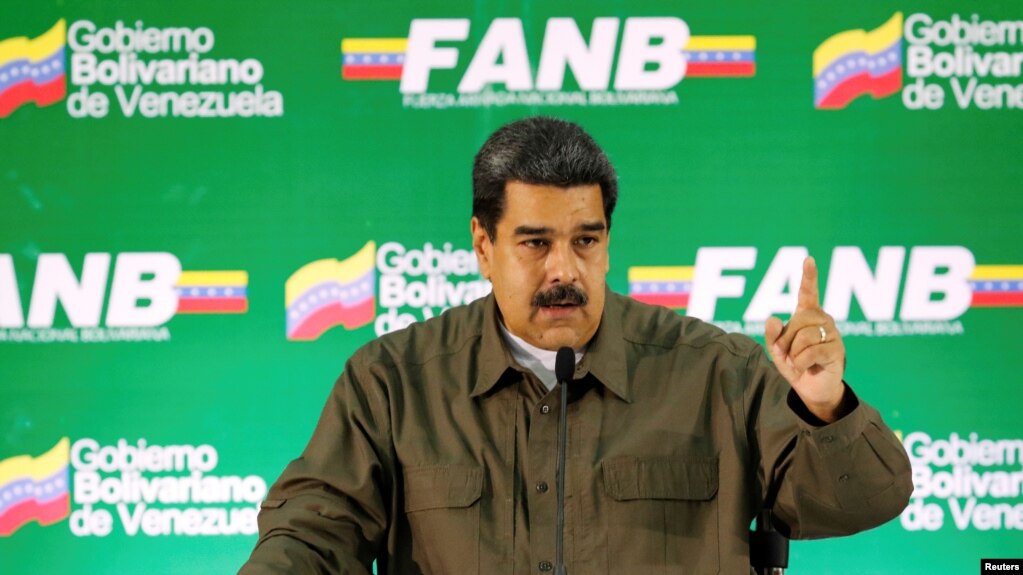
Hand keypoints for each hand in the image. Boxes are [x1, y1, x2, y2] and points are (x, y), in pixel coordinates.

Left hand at [764, 256, 846, 422]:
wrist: (812, 390)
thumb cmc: (795, 364)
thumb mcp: (777, 351)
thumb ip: (772, 336)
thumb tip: (773, 318)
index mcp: (808, 315)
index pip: (808, 293)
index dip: (809, 276)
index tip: (808, 259)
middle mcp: (823, 320)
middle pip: (798, 321)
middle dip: (785, 340)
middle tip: (786, 353)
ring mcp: (832, 335)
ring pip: (803, 337)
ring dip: (793, 354)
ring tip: (798, 361)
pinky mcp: (837, 351)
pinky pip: (810, 352)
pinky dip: (800, 363)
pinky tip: (804, 367)